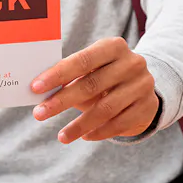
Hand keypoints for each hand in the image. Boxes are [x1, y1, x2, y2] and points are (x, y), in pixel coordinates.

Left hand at [30, 37, 159, 143]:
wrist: (142, 85)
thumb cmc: (105, 75)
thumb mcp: (92, 69)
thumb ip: (71, 77)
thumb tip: (40, 92)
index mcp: (114, 46)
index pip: (82, 60)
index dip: (58, 74)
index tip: (35, 88)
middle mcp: (132, 63)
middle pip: (91, 85)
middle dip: (62, 101)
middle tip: (39, 114)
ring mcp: (143, 85)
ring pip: (105, 109)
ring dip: (79, 124)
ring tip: (62, 136)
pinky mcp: (148, 106)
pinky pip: (119, 123)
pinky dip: (99, 132)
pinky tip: (85, 136)